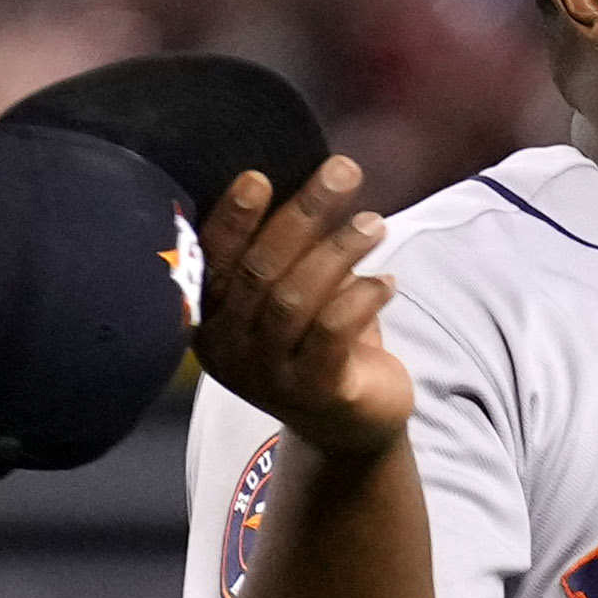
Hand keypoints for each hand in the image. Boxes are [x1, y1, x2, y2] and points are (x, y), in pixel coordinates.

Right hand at [197, 157, 411, 457]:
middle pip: (259, 271)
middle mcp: (229, 349)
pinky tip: (388, 282)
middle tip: (342, 172)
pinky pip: (333, 331)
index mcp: (210, 318)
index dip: (234, 219)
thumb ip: (283, 252)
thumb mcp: (287, 295)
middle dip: (303, 216)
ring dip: (340, 251)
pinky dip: (362, 297)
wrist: (349, 424)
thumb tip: (309, 181)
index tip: (260, 176)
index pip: (213, 261)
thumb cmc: (313, 342)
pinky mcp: (315, 391)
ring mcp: (269, 374)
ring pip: (296, 298)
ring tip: (374, 224)